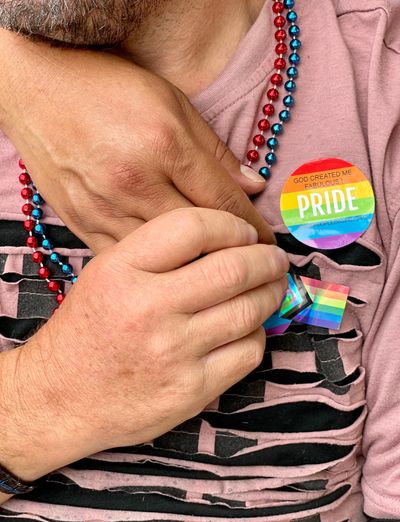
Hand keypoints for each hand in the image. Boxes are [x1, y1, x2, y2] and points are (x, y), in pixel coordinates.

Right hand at [0, 31, 273, 252]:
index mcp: (163, 145)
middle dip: (236, 257)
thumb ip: (214, 150)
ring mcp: (105, 209)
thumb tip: (252, 186)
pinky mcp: (83, 225)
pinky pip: (131, 262)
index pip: (224, 203)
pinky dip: (157, 272)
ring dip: (201, 271)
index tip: (271, 248)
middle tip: (258, 270)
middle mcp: (134, 183)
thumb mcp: (171, 103)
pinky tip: (176, 278)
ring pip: (165, 260)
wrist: (38, 92)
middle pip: (200, 239)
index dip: (255, 231)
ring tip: (226, 280)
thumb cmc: (106, 89)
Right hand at [1, 208, 287, 481]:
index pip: (194, 227)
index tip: (244, 233)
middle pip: (233, 269)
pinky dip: (257, 332)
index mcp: (121, 270)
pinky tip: (248, 327)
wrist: (61, 397)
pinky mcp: (191, 390)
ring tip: (271, 287)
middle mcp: (147, 309)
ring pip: (249, 310)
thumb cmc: (87, 330)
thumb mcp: (106, 274)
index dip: (231, 225)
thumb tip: (229, 239)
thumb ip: (160, 252)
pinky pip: (248, 351)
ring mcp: (173, 352)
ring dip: (270, 294)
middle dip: (267, 259)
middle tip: (274, 259)